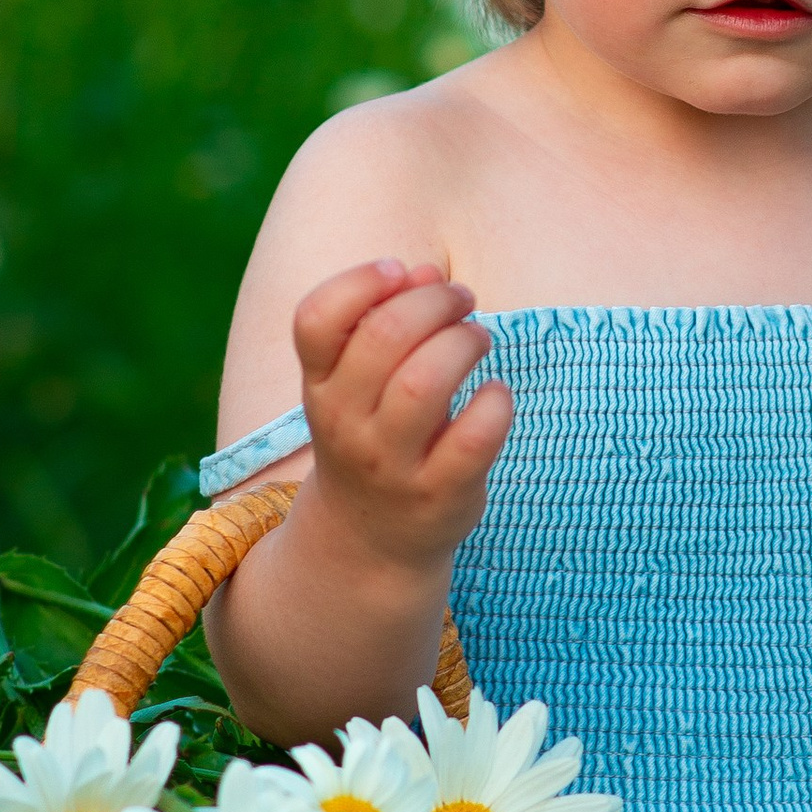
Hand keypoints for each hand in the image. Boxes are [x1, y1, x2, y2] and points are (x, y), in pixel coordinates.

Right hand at [293, 258, 511, 572]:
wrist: (370, 540)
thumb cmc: (373, 435)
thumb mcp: (356, 384)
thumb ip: (381, 323)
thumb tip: (423, 273)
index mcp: (319, 386)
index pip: (315, 320)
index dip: (359, 281)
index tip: (399, 270)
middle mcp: (346, 424)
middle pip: (383, 337)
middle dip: (434, 302)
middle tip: (462, 301)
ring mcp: (390, 464)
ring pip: (425, 382)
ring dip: (463, 343)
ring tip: (478, 340)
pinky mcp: (439, 493)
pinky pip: (473, 437)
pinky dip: (496, 403)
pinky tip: (495, 395)